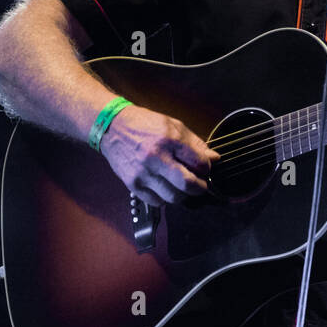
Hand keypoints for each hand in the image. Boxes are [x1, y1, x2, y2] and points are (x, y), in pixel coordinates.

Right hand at [98, 104, 218, 205]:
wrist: (112, 127)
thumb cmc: (144, 125)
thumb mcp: (174, 125)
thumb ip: (195, 143)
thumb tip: (214, 158)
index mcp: (169, 140)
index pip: (199, 163)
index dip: (207, 169)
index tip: (205, 169)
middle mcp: (156, 158)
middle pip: (187, 185)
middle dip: (200, 188)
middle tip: (200, 185)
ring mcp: (143, 173)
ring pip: (173, 197)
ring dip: (183, 195)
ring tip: (182, 186)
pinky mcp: (133, 184)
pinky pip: (156, 201)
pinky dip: (165, 198)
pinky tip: (164, 186)